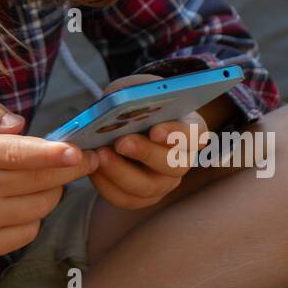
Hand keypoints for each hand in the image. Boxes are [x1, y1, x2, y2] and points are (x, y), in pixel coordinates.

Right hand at [0, 101, 98, 258]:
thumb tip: (20, 124)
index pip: (18, 153)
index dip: (52, 153)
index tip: (78, 152)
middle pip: (39, 181)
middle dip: (69, 170)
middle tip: (85, 161)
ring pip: (40, 207)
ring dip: (51, 192)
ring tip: (40, 182)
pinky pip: (29, 231)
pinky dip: (33, 218)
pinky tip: (20, 206)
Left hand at [88, 73, 208, 208]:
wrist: (122, 123)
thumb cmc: (133, 102)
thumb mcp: (133, 89)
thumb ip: (130, 94)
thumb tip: (118, 104)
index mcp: (189, 129)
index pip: (194, 135)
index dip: (177, 135)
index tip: (155, 130)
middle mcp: (182, 160)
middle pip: (173, 165)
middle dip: (145, 153)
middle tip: (121, 142)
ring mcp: (164, 182)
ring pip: (148, 187)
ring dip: (122, 172)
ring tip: (101, 155)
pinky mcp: (142, 197)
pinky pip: (126, 198)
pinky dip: (107, 185)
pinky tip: (93, 168)